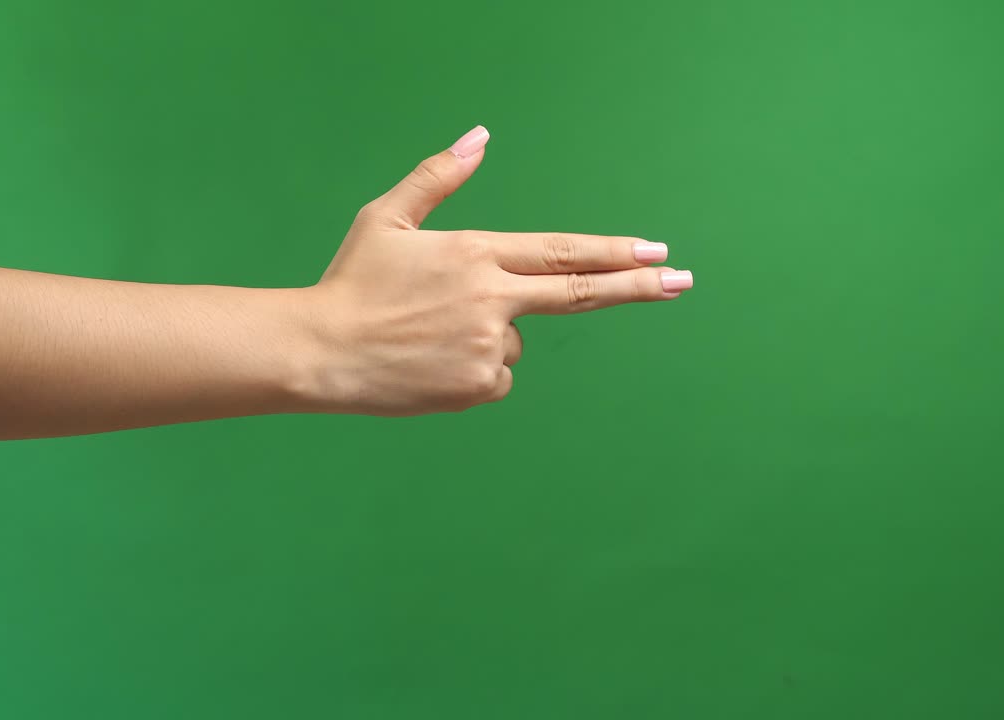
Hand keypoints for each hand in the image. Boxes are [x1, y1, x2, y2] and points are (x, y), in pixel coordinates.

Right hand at [303, 125, 693, 415]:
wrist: (320, 353)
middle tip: (683, 282)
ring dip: (490, 335)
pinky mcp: (478, 386)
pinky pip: (497, 376)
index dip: (614, 252)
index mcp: (476, 253)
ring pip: (516, 341)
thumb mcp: (386, 219)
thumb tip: (479, 137)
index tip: (657, 252)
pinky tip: (432, 362)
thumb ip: (438, 177)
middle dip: (637, 286)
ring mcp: (489, 347)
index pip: (562, 252)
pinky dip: (475, 369)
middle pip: (580, 292)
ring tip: (430, 334)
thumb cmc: (351, 283)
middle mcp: (493, 299)